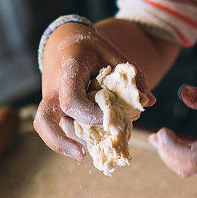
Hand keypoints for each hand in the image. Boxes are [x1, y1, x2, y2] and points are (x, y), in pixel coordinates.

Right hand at [34, 22, 154, 159]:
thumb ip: (132, 76)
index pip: (71, 100)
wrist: (63, 42)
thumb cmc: (91, 48)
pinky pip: (55, 128)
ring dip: (72, 142)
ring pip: (52, 128)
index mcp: (69, 71)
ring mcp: (50, 101)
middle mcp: (53, 89)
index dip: (89, 115)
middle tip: (83, 155)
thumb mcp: (113, 54)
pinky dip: (70, 140)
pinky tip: (89, 148)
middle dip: (62, 140)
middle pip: (46, 120)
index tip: (108, 120)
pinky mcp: (53, 110)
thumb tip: (150, 101)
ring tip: (96, 151)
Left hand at [150, 86, 196, 176]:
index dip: (170, 148)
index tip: (161, 130)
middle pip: (186, 169)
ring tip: (161, 139)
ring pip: (193, 169)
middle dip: (168, 154)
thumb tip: (182, 92)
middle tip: (157, 136)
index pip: (188, 158)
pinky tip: (179, 139)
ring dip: (175, 156)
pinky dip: (186, 154)